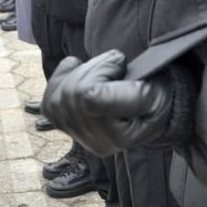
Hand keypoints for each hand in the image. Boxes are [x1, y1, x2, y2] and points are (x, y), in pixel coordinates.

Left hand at [42, 50, 174, 156]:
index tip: (121, 64)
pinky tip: (75, 70)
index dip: (102, 70)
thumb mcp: (148, 94)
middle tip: (114, 64)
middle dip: (90, 69)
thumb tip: (86, 95)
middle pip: (70, 95)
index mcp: (117, 136)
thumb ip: (123, 95)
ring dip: (77, 73)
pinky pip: (49, 104)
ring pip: (57, 98)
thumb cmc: (155, 95)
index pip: (87, 96)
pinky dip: (59, 80)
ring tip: (100, 70)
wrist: (156, 102)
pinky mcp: (69, 127)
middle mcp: (95, 143)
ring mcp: (80, 136)